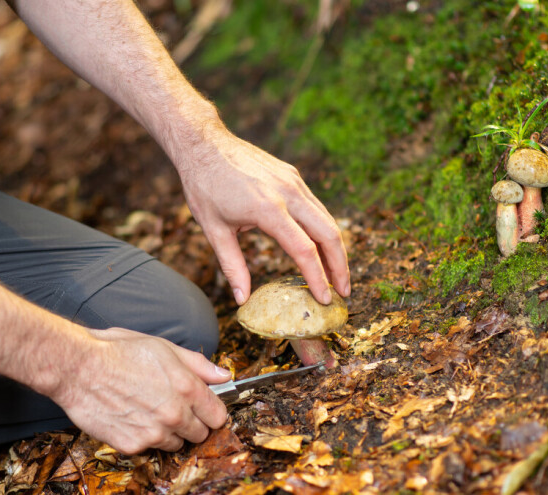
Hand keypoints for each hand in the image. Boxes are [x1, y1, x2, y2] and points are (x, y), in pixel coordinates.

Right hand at [50, 328, 229, 453]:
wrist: (78, 367)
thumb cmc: (119, 352)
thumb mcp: (164, 347)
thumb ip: (199, 365)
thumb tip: (224, 376)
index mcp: (187, 388)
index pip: (218, 415)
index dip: (210, 410)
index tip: (201, 406)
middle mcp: (175, 414)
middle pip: (200, 433)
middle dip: (191, 422)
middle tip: (171, 406)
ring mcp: (154, 433)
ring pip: (176, 444)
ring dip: (168, 432)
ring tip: (148, 410)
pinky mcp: (133, 446)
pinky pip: (149, 448)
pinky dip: (143, 437)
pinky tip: (131, 417)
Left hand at [176, 129, 350, 305]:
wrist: (203, 143)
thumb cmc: (204, 186)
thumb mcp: (213, 230)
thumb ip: (232, 266)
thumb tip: (242, 299)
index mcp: (268, 209)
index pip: (304, 250)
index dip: (318, 278)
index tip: (325, 299)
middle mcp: (287, 193)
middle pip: (329, 233)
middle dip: (340, 266)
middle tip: (343, 292)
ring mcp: (293, 181)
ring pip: (326, 218)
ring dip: (335, 248)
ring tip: (337, 275)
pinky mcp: (292, 175)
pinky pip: (315, 206)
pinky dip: (323, 229)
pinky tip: (321, 247)